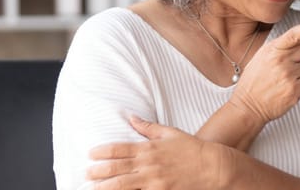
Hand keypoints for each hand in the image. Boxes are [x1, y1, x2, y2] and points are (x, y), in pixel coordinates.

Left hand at [87, 116, 232, 189]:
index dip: (102, 152)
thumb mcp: (170, 133)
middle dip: (98, 172)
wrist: (214, 167)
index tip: (90, 154)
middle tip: (86, 174)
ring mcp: (154, 181)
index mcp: (149, 148)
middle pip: (116, 169)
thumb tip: (130, 116)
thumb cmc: (192, 149)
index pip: (119, 149)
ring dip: (106, 187)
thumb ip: (147, 127)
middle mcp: (149, 165)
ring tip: (94, 189)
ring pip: (124, 186)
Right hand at [230, 19, 299, 122]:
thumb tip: (299, 40)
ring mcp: (288, 76)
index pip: (293, 35)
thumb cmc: (253, 83)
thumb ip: (278, 48)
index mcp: (272, 50)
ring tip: (299, 76)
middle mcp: (280, 61)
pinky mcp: (294, 90)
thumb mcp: (260, 58)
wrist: (248, 106)